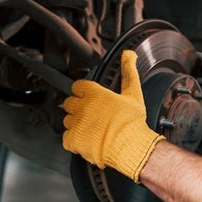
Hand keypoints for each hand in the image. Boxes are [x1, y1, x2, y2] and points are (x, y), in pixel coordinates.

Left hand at [63, 50, 164, 182]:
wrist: (130, 146)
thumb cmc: (132, 122)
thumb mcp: (133, 93)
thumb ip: (129, 72)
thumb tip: (128, 54)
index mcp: (94, 93)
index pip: (78, 86)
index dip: (84, 91)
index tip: (90, 97)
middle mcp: (82, 107)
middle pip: (70, 102)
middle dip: (79, 106)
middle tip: (92, 113)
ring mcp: (75, 123)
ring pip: (68, 120)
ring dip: (77, 122)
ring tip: (92, 128)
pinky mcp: (72, 140)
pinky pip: (67, 137)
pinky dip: (75, 139)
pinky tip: (88, 139)